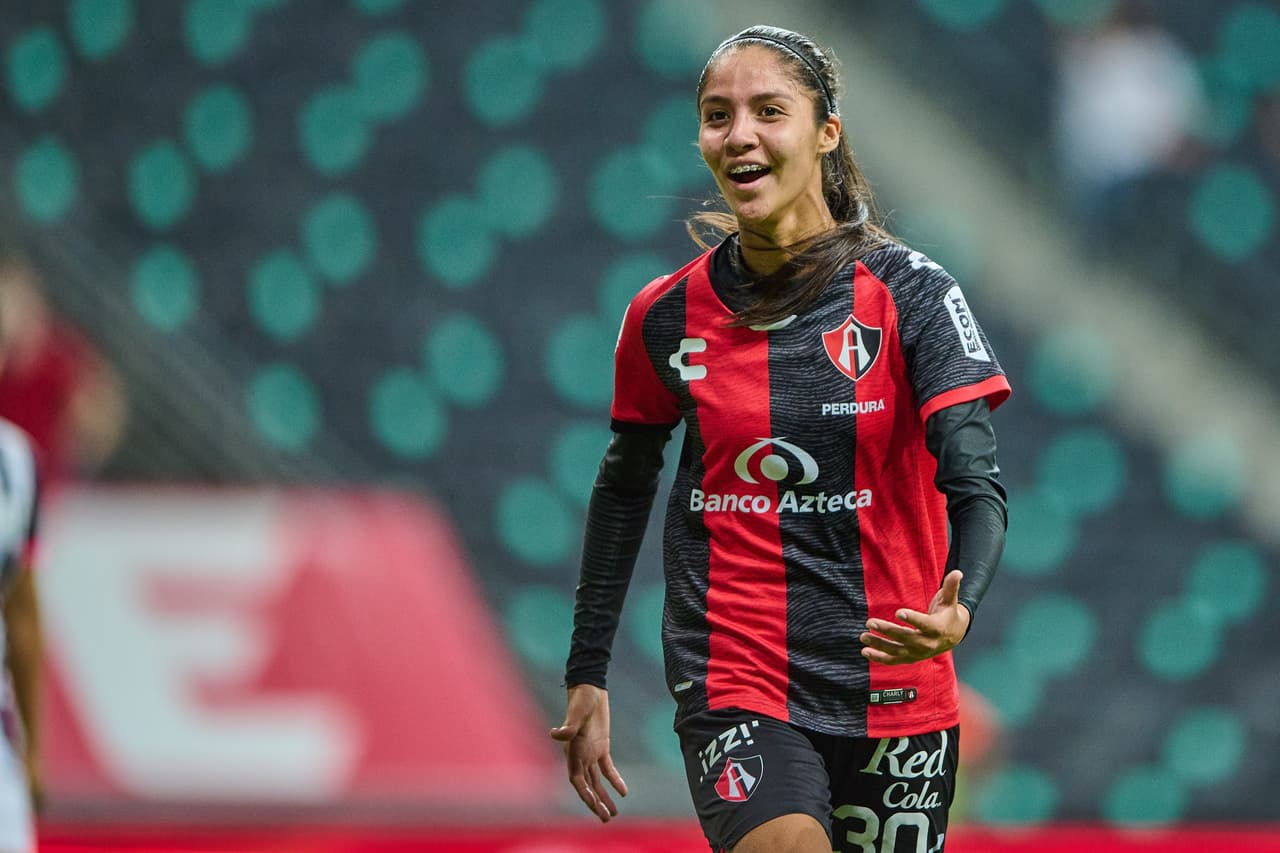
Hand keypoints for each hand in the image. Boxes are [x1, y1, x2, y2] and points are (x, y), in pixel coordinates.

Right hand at [549, 684, 627, 821]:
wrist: (590, 688)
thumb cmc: (581, 699)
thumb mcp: (576, 713)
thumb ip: (569, 726)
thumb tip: (555, 734)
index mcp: (572, 751)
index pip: (577, 780)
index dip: (584, 794)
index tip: (594, 805)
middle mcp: (580, 755)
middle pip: (587, 786)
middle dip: (595, 803)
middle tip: (606, 818)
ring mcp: (590, 752)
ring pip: (596, 781)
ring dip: (604, 797)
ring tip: (613, 814)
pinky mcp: (601, 746)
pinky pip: (607, 768)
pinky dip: (615, 780)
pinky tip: (623, 792)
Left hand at [860, 570, 970, 664]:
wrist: (953, 635)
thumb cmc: (947, 613)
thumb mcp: (950, 600)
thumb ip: (951, 586)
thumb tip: (957, 572)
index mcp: (937, 628)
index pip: (924, 624)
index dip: (912, 618)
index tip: (898, 612)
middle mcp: (928, 643)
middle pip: (906, 638)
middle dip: (888, 631)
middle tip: (870, 622)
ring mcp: (918, 653)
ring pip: (897, 651)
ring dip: (880, 645)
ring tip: (864, 636)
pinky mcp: (911, 658)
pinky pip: (894, 660)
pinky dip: (880, 658)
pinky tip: (865, 651)